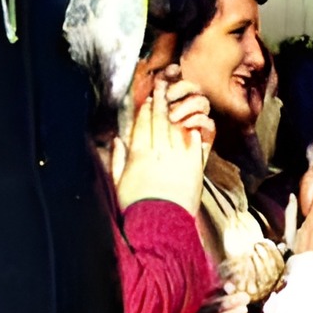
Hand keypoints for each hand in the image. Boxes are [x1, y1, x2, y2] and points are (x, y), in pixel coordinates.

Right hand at [113, 73, 209, 211]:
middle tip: (162, 86)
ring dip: (176, 111)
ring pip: (176, 128)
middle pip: (160, 122)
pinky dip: (194, 131)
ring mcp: (179, 158)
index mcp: (139, 156)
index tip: (147, 100)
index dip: (145, 111)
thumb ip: (117, 160)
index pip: (142, 126)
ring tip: (176, 98)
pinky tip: (193, 122)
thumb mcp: (119, 184)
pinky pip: (195, 143)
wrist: (160, 225)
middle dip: (160, 102)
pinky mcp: (195, 166)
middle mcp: (159, 153)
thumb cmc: (137, 207)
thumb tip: (117, 140)